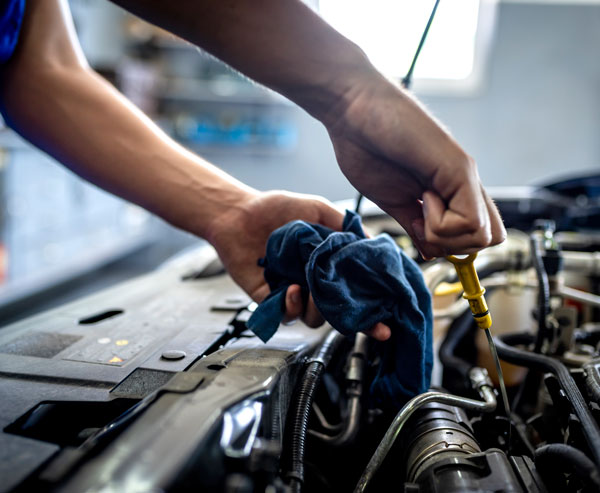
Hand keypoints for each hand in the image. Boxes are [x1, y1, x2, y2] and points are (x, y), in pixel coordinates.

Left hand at [206, 190, 390, 339]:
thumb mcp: (318, 209)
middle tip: (345, 301)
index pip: (354, 293)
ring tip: (311, 289)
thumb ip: (344, 225)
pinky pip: (285, 315)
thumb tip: (371, 241)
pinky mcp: (269, 299)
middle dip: (347, 316)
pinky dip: (291, 306)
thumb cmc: (276, 209)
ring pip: (314, 318)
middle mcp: (313, 282)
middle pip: (338, 312)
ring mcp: (292, 292)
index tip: (384, 324)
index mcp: (329, 265)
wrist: (239, 212)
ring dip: (317, 309)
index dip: (370, 311)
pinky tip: (290, 287)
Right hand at [327, 76, 505, 258]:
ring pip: (483, 236)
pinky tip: (422, 197)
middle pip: (489, 239)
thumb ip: (414, 224)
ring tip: (420, 203)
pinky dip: (441, 224)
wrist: (352, 109)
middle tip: (421, 221)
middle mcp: (464, 182)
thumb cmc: (364, 145)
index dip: (451, 245)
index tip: (419, 230)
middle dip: (453, 245)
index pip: (477, 233)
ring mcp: (464, 175)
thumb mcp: (391, 200)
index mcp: (448, 190)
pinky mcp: (459, 168)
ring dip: (445, 234)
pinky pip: (470, 222)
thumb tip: (429, 251)